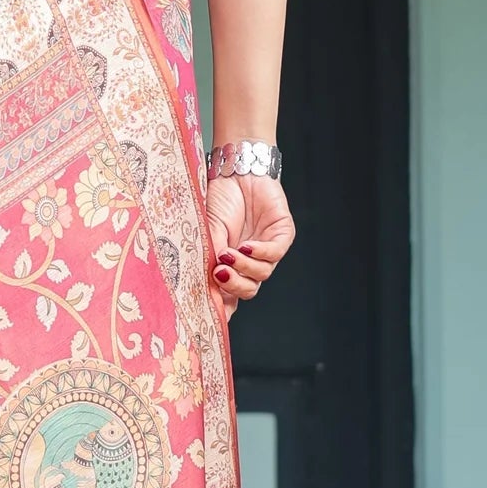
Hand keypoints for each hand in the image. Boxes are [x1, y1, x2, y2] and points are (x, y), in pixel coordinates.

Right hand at [206, 172, 294, 310]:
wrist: (234, 170)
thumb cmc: (218, 200)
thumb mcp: (207, 232)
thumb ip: (208, 260)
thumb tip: (205, 289)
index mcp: (229, 265)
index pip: (228, 295)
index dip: (222, 309)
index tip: (211, 317)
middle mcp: (248, 262)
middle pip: (247, 290)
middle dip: (233, 286)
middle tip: (218, 274)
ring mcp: (266, 250)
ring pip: (261, 275)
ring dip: (244, 267)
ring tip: (228, 254)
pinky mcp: (281, 236)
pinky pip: (274, 255)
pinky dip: (259, 254)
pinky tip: (246, 246)